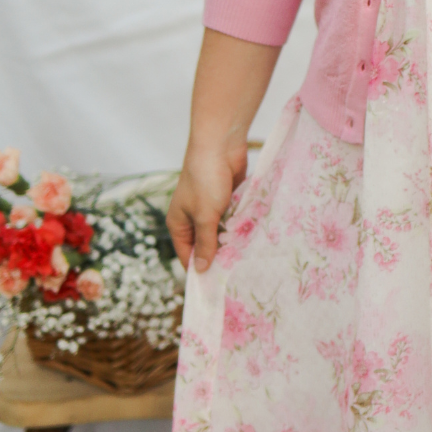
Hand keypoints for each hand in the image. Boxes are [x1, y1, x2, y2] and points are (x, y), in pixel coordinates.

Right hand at [169, 29, 281, 272]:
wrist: (220, 144)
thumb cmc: (206, 179)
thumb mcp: (205, 215)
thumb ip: (206, 243)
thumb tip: (202, 270)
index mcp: (178, 222)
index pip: (187, 254)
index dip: (199, 269)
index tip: (215, 288)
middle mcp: (192, 217)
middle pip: (206, 245)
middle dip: (219, 257)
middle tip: (237, 277)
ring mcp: (211, 208)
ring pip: (222, 233)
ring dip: (233, 242)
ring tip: (247, 262)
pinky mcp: (228, 200)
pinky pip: (234, 221)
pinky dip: (241, 228)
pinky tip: (253, 240)